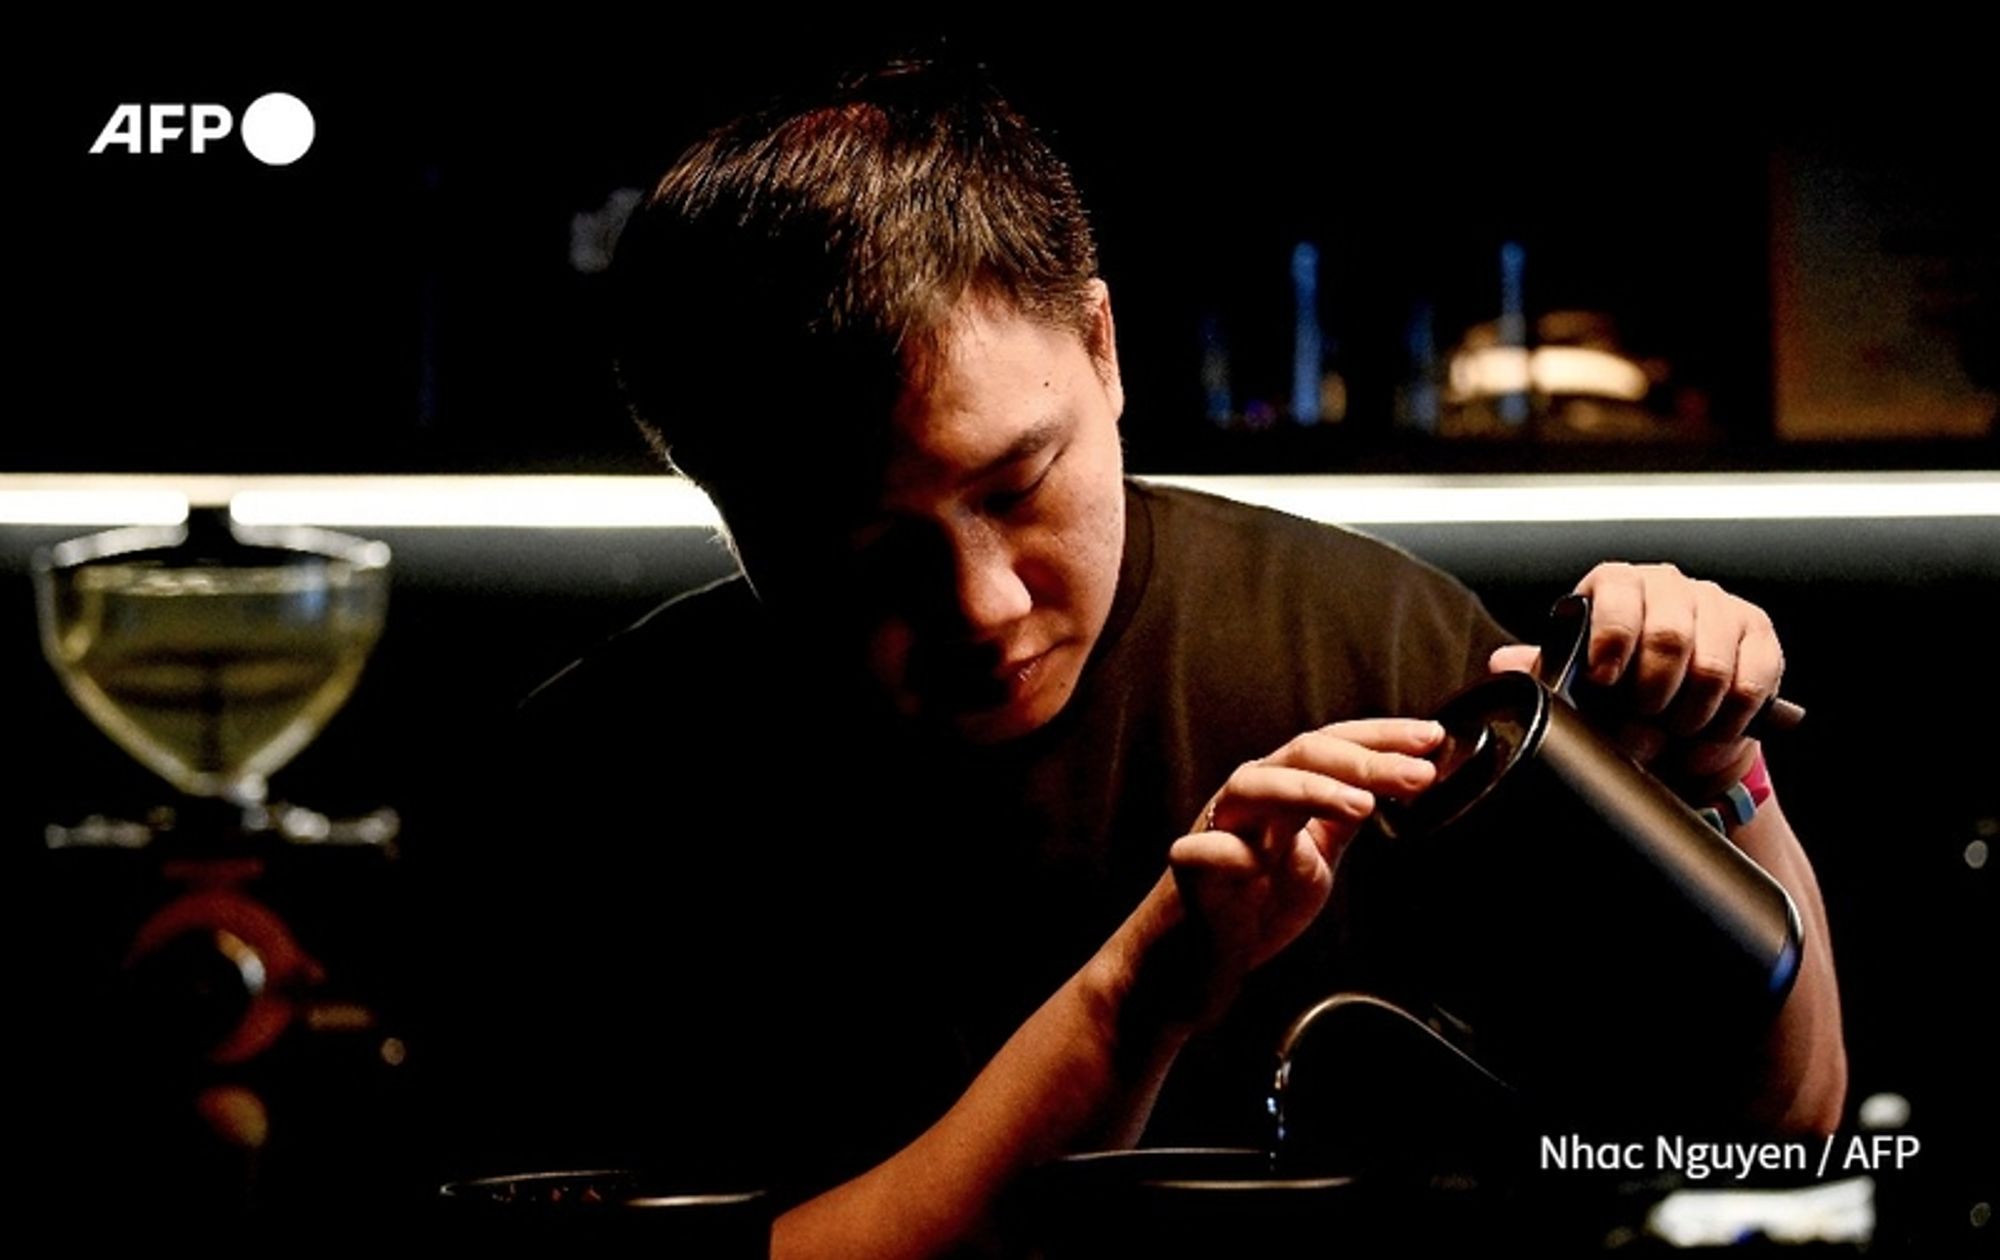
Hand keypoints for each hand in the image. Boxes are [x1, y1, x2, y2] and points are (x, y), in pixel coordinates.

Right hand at [1170, 718, 1443, 998]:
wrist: (1201, 956)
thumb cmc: (1258, 901)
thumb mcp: (1319, 852)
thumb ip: (1348, 815)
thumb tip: (1405, 777)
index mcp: (1282, 786)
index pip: (1333, 744)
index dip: (1381, 737)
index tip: (1432, 738)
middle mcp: (1251, 795)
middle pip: (1302, 754)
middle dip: (1362, 759)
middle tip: (1416, 774)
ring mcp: (1218, 827)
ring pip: (1255, 785)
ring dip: (1309, 788)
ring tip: (1359, 805)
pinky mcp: (1190, 867)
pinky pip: (1205, 850)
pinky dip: (1232, 850)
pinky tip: (1261, 860)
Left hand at [1489, 563, 1783, 793]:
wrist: (1668, 715)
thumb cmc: (1614, 688)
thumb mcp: (1573, 681)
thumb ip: (1542, 671)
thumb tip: (1504, 664)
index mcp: (1616, 585)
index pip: (1616, 594)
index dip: (1612, 638)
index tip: (1603, 679)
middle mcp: (1668, 586)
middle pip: (1669, 636)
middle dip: (1652, 693)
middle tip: (1641, 718)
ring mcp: (1717, 606)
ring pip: (1712, 666)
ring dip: (1689, 715)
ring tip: (1671, 731)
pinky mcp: (1757, 636)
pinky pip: (1751, 683)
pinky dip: (1727, 721)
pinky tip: (1707, 733)